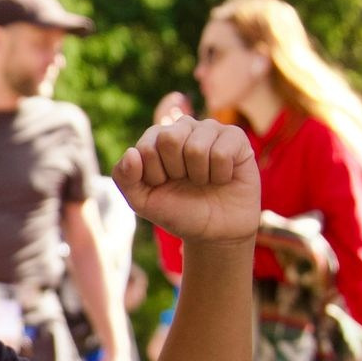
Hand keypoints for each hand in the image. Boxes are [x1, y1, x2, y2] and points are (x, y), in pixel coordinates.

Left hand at [113, 117, 258, 244]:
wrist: (214, 233)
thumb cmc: (178, 211)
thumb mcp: (143, 201)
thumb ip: (125, 179)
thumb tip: (132, 153)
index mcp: (158, 138)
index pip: (146, 147)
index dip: (154, 174)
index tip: (163, 184)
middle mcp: (184, 128)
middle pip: (170, 138)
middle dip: (176, 171)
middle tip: (185, 181)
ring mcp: (211, 130)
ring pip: (197, 147)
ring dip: (199, 175)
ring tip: (204, 180)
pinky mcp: (236, 139)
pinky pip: (222, 152)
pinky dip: (220, 175)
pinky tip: (222, 178)